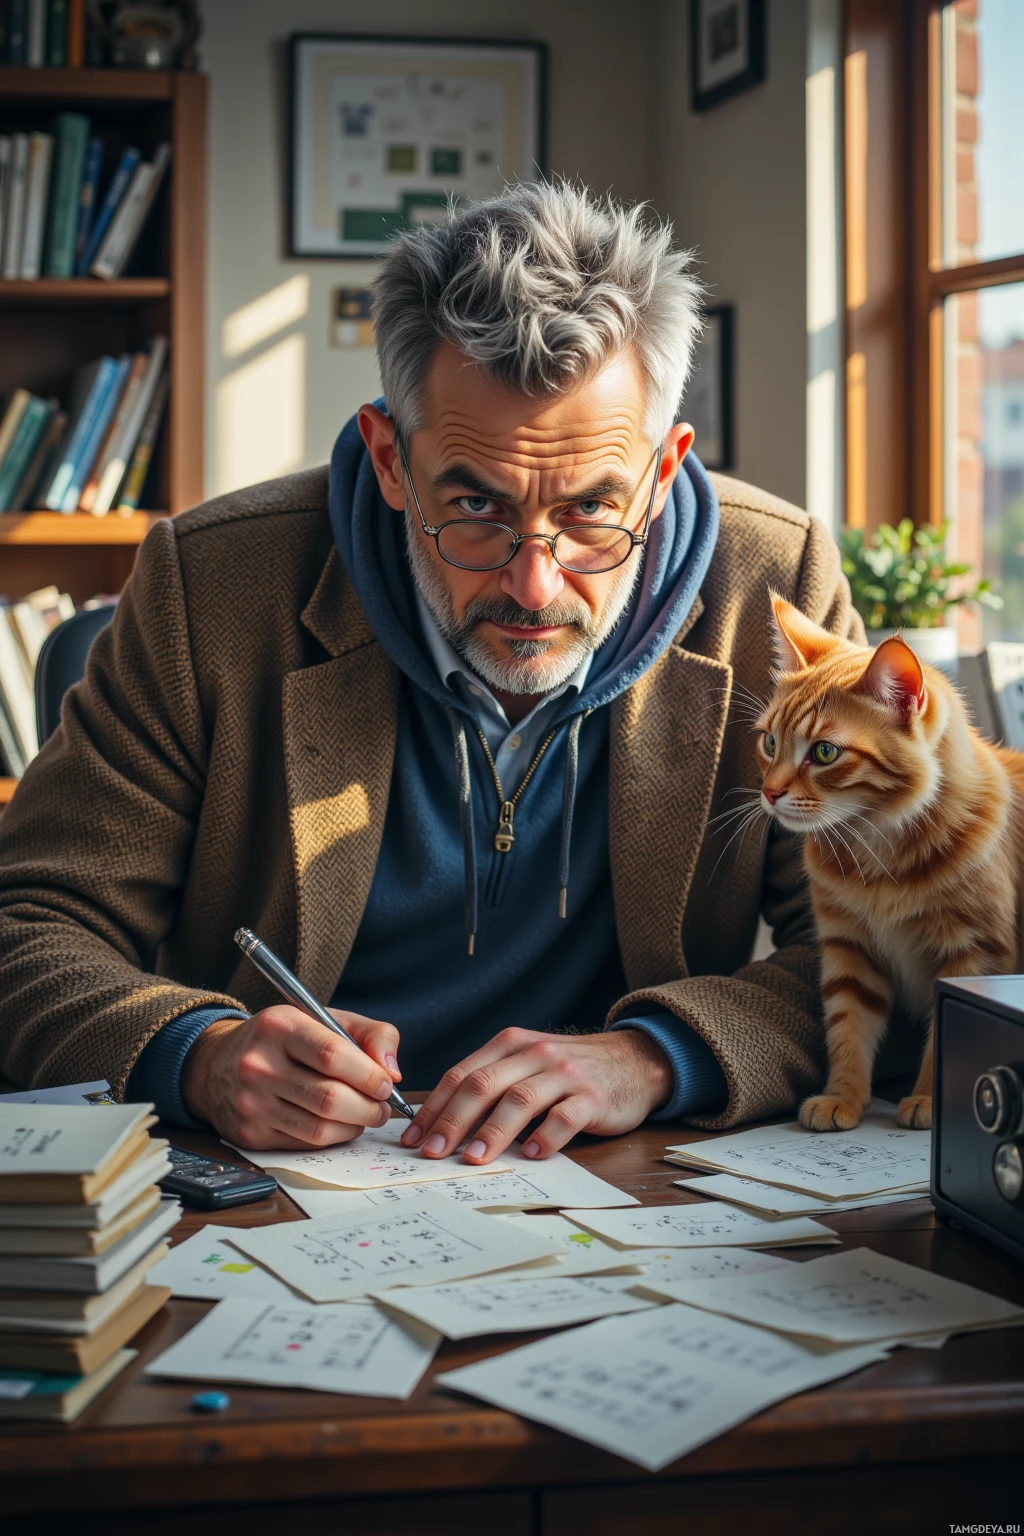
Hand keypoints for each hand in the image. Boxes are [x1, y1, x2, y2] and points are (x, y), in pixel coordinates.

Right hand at [181, 1007, 400, 1149]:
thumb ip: (371, 1034)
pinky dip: (332, 1137)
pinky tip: (338, 1124)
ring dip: (355, 1126)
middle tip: (381, 1105)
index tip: (386, 1084)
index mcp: (279, 1026)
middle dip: (369, 1107)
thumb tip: (392, 1072)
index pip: (333, 1055)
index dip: (369, 1075)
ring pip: (320, 1128)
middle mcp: (259, 1065)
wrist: (215, 1063)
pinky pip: (305, 1144)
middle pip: (330, 1098)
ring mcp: (251, 1103)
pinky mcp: (249, 1134)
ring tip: (365, 1115)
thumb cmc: (283, 1040)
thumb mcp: (325, 1019)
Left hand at [400, 1027, 671, 1163]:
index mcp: (511, 1045)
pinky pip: (565, 1117)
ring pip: (519, 1100)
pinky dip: (545, 1136)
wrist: (633, 1061)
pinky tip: (530, 1154)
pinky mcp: (593, 1097)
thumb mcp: (528, 1064)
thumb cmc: (570, 1071)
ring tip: (473, 1158)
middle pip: (484, 1085)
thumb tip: (443, 1124)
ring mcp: (565, 1074)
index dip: (435, 1106)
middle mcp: (535, 1054)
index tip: (414, 1137)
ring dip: (492, 1131)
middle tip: (433, 1151)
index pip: (462, 1073)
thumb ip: (493, 1083)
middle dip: (453, 1119)